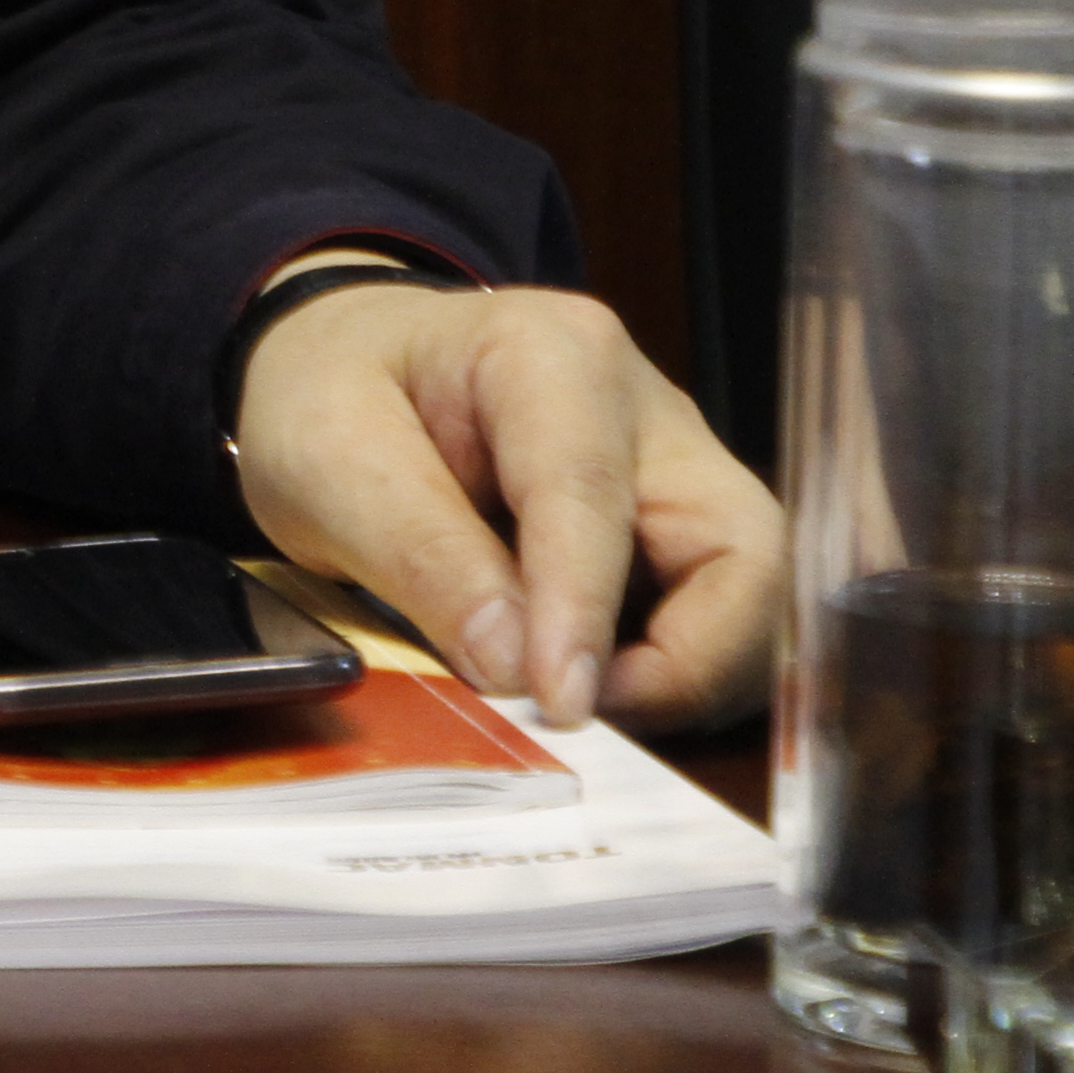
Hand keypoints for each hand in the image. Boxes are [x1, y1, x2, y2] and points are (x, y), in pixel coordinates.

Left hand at [229, 275, 782, 733]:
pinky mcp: (674, 532)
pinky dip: (668, 676)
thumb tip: (516, 665)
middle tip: (584, 719)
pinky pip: (712, 619)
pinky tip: (589, 696)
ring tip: (578, 714)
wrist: (341, 367)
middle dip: (691, 658)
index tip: (561, 702)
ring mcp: (673, 470)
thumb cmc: (332, 393)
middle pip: (736, 546)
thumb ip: (420, 552)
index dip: (583, 609)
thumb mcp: (327, 459)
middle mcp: (644, 407)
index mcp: (548, 352)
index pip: (590, 491)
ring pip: (746, 594)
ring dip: (686, 677)